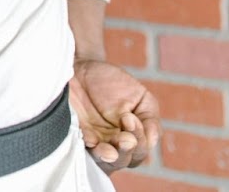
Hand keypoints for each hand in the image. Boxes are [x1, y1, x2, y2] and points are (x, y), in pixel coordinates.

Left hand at [69, 59, 159, 173]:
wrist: (80, 68)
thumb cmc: (111, 82)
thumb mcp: (139, 96)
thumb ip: (149, 119)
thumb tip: (153, 141)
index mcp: (133, 136)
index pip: (141, 150)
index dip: (140, 139)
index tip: (130, 119)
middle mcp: (114, 143)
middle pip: (125, 160)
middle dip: (126, 150)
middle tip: (125, 138)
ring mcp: (95, 141)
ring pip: (104, 160)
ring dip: (108, 156)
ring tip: (109, 152)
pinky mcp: (75, 135)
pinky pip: (81, 147)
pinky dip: (87, 145)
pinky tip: (90, 140)